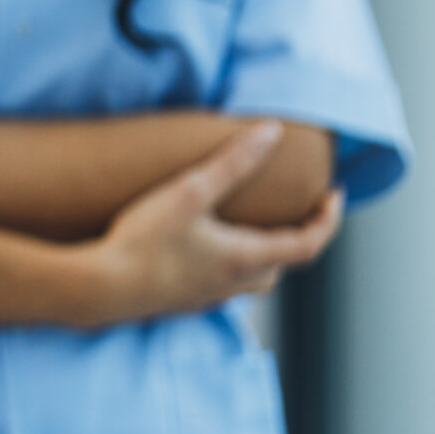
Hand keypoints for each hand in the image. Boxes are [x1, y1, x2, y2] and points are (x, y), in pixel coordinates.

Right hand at [77, 123, 343, 325]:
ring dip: (262, 253)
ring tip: (249, 225)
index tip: (332, 195)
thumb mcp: (190, 193)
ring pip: (253, 278)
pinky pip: (222, 283)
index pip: (308, 244)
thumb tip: (271, 133)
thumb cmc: (145, 242)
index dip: (328, 220)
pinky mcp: (184, 300)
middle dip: (295, 236)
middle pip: (282, 264)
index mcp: (247, 258)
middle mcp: (235, 283)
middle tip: (293, 209)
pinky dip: (229, 263)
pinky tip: (203, 248)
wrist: (101, 288)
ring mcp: (209, 296)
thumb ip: (232, 163)